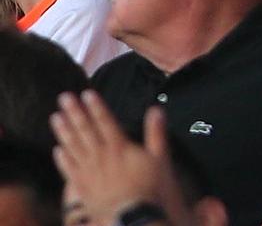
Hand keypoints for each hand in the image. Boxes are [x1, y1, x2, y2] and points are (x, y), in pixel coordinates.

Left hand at [52, 95, 192, 225]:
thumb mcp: (160, 158)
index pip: (105, 121)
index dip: (96, 106)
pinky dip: (62, 158)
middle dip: (74, 112)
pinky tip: (56, 149)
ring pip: (73, 147)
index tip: (86, 93)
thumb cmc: (148, 188)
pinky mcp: (82, 187)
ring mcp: (89, 171)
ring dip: (63, 131)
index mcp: (119, 147)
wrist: (131, 216)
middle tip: (64, 98)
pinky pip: (68, 169)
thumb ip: (156, 133)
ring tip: (55, 117)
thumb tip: (156, 110)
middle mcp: (101, 156)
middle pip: (85, 130)